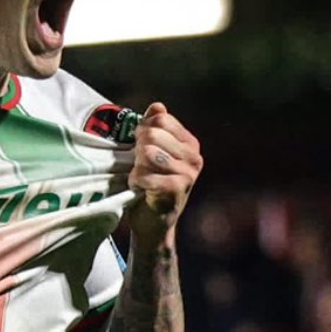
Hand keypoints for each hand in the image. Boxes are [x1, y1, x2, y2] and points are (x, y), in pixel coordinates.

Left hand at [125, 104, 203, 240]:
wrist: (153, 225)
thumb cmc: (150, 187)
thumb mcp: (151, 154)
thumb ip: (154, 128)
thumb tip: (158, 106)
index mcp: (189, 143)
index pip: (160, 120)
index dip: (142, 131)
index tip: (140, 147)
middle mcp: (194, 156)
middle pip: (152, 135)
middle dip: (137, 150)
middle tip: (139, 166)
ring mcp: (188, 173)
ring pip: (148, 153)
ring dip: (137, 167)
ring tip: (141, 178)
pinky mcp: (177, 189)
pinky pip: (146, 175)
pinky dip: (136, 182)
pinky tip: (140, 190)